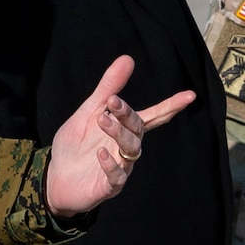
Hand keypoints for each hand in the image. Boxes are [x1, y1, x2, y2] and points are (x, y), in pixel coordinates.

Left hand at [45, 56, 196, 217]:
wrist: (54, 178)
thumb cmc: (74, 146)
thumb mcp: (88, 112)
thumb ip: (108, 88)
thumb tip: (128, 58)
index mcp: (125, 129)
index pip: (153, 116)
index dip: (171, 106)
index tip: (190, 95)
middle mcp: (126, 147)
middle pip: (139, 129)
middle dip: (128, 115)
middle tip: (112, 102)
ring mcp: (121, 167)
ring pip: (131, 149)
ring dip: (118, 133)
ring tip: (101, 120)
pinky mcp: (108, 186)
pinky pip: (118, 176)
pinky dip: (110, 164)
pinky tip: (100, 154)